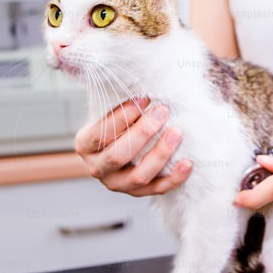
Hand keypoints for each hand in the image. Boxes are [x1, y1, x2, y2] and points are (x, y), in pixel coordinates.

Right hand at [75, 97, 191, 195]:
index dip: (122, 117)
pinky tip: (187, 162)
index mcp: (85, 145)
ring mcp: (116, 184)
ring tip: (176, 133)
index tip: (144, 99)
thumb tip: (139, 80)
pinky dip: (174, 178)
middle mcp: (96, 168)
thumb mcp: (109, 108)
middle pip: (118, 156)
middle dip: (143, 133)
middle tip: (163, 112)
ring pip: (139, 177)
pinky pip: (157, 189)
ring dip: (160, 154)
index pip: (100, 134)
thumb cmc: (118, 120)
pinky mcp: (137, 192)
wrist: (120, 142)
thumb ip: (118, 99)